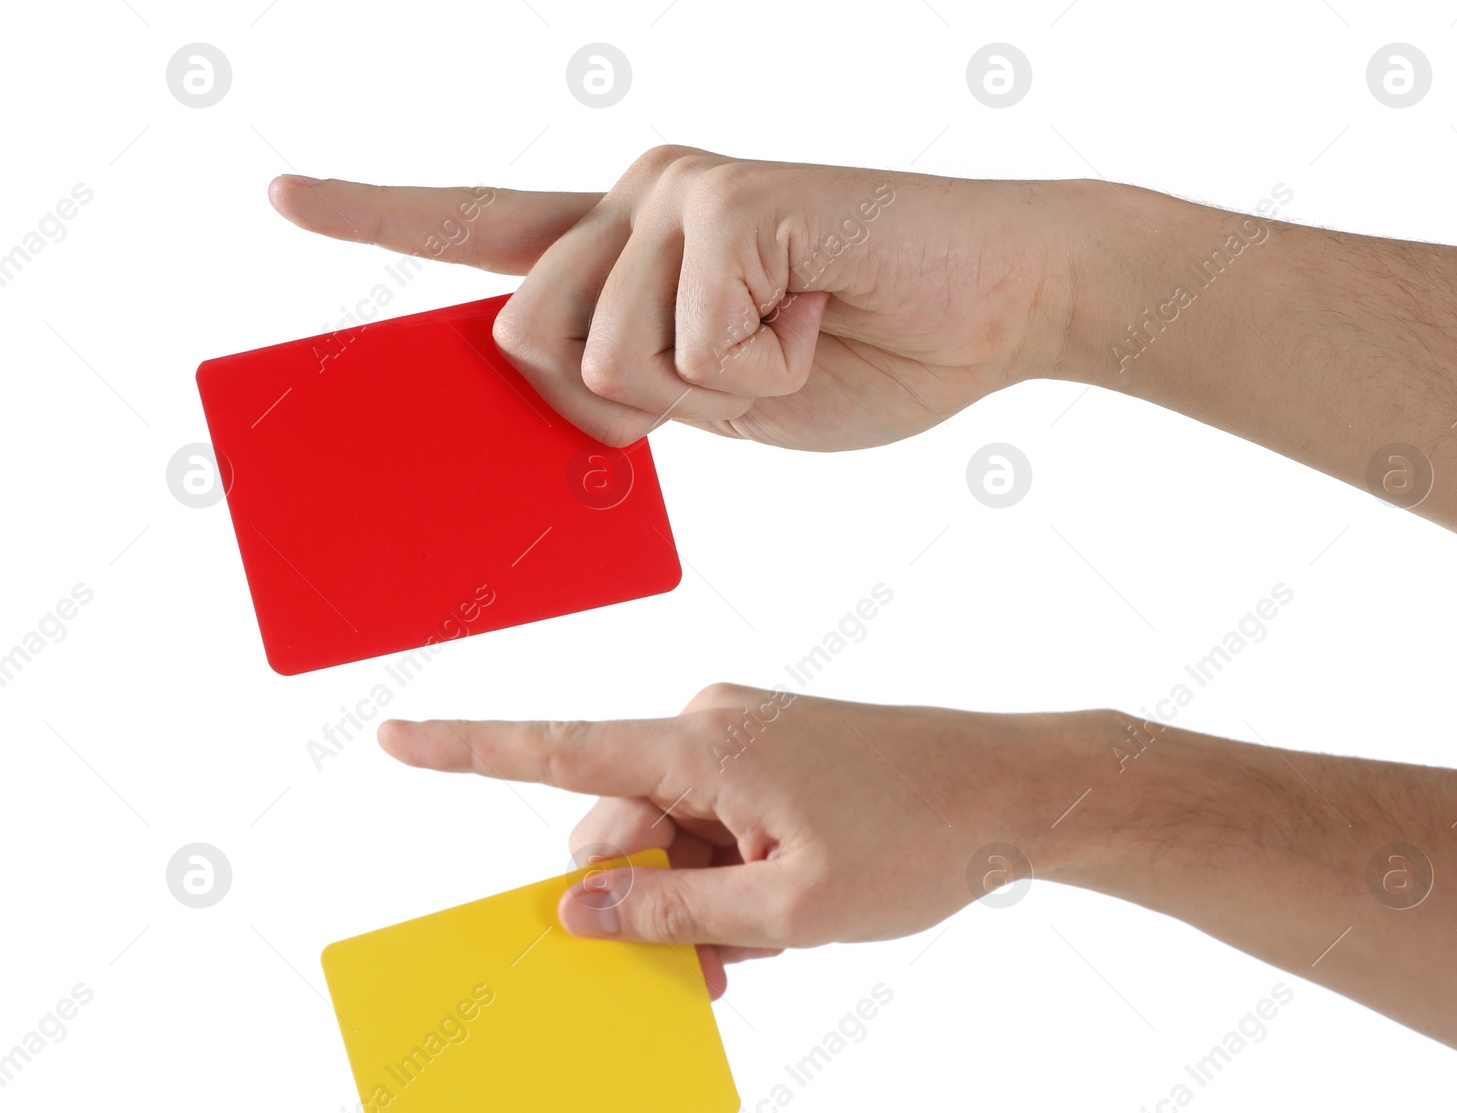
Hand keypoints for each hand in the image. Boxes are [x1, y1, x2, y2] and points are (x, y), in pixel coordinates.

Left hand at [268, 148, 1085, 449]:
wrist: (997, 306)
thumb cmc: (868, 353)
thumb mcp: (725, 404)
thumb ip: (633, 395)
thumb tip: (561, 403)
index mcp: (628, 249)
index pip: (487, 228)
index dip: (382, 217)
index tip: (283, 197)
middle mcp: (635, 197)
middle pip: (525, 339)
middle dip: (625, 404)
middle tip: (742, 373)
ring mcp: (675, 188)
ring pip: (602, 357)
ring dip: (713, 394)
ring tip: (797, 337)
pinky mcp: (726, 198)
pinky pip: (687, 348)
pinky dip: (765, 372)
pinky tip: (821, 315)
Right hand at [375, 685, 1102, 997]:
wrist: (1014, 788)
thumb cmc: (916, 841)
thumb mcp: (790, 907)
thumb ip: (675, 913)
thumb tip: (577, 908)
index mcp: (702, 747)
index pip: (560, 750)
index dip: (467, 751)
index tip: (392, 736)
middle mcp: (708, 727)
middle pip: (619, 828)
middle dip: (644, 903)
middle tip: (714, 973)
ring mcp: (741, 738)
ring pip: (671, 834)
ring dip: (696, 898)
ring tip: (773, 943)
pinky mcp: (770, 754)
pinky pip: (713, 820)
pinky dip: (727, 874)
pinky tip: (780, 914)